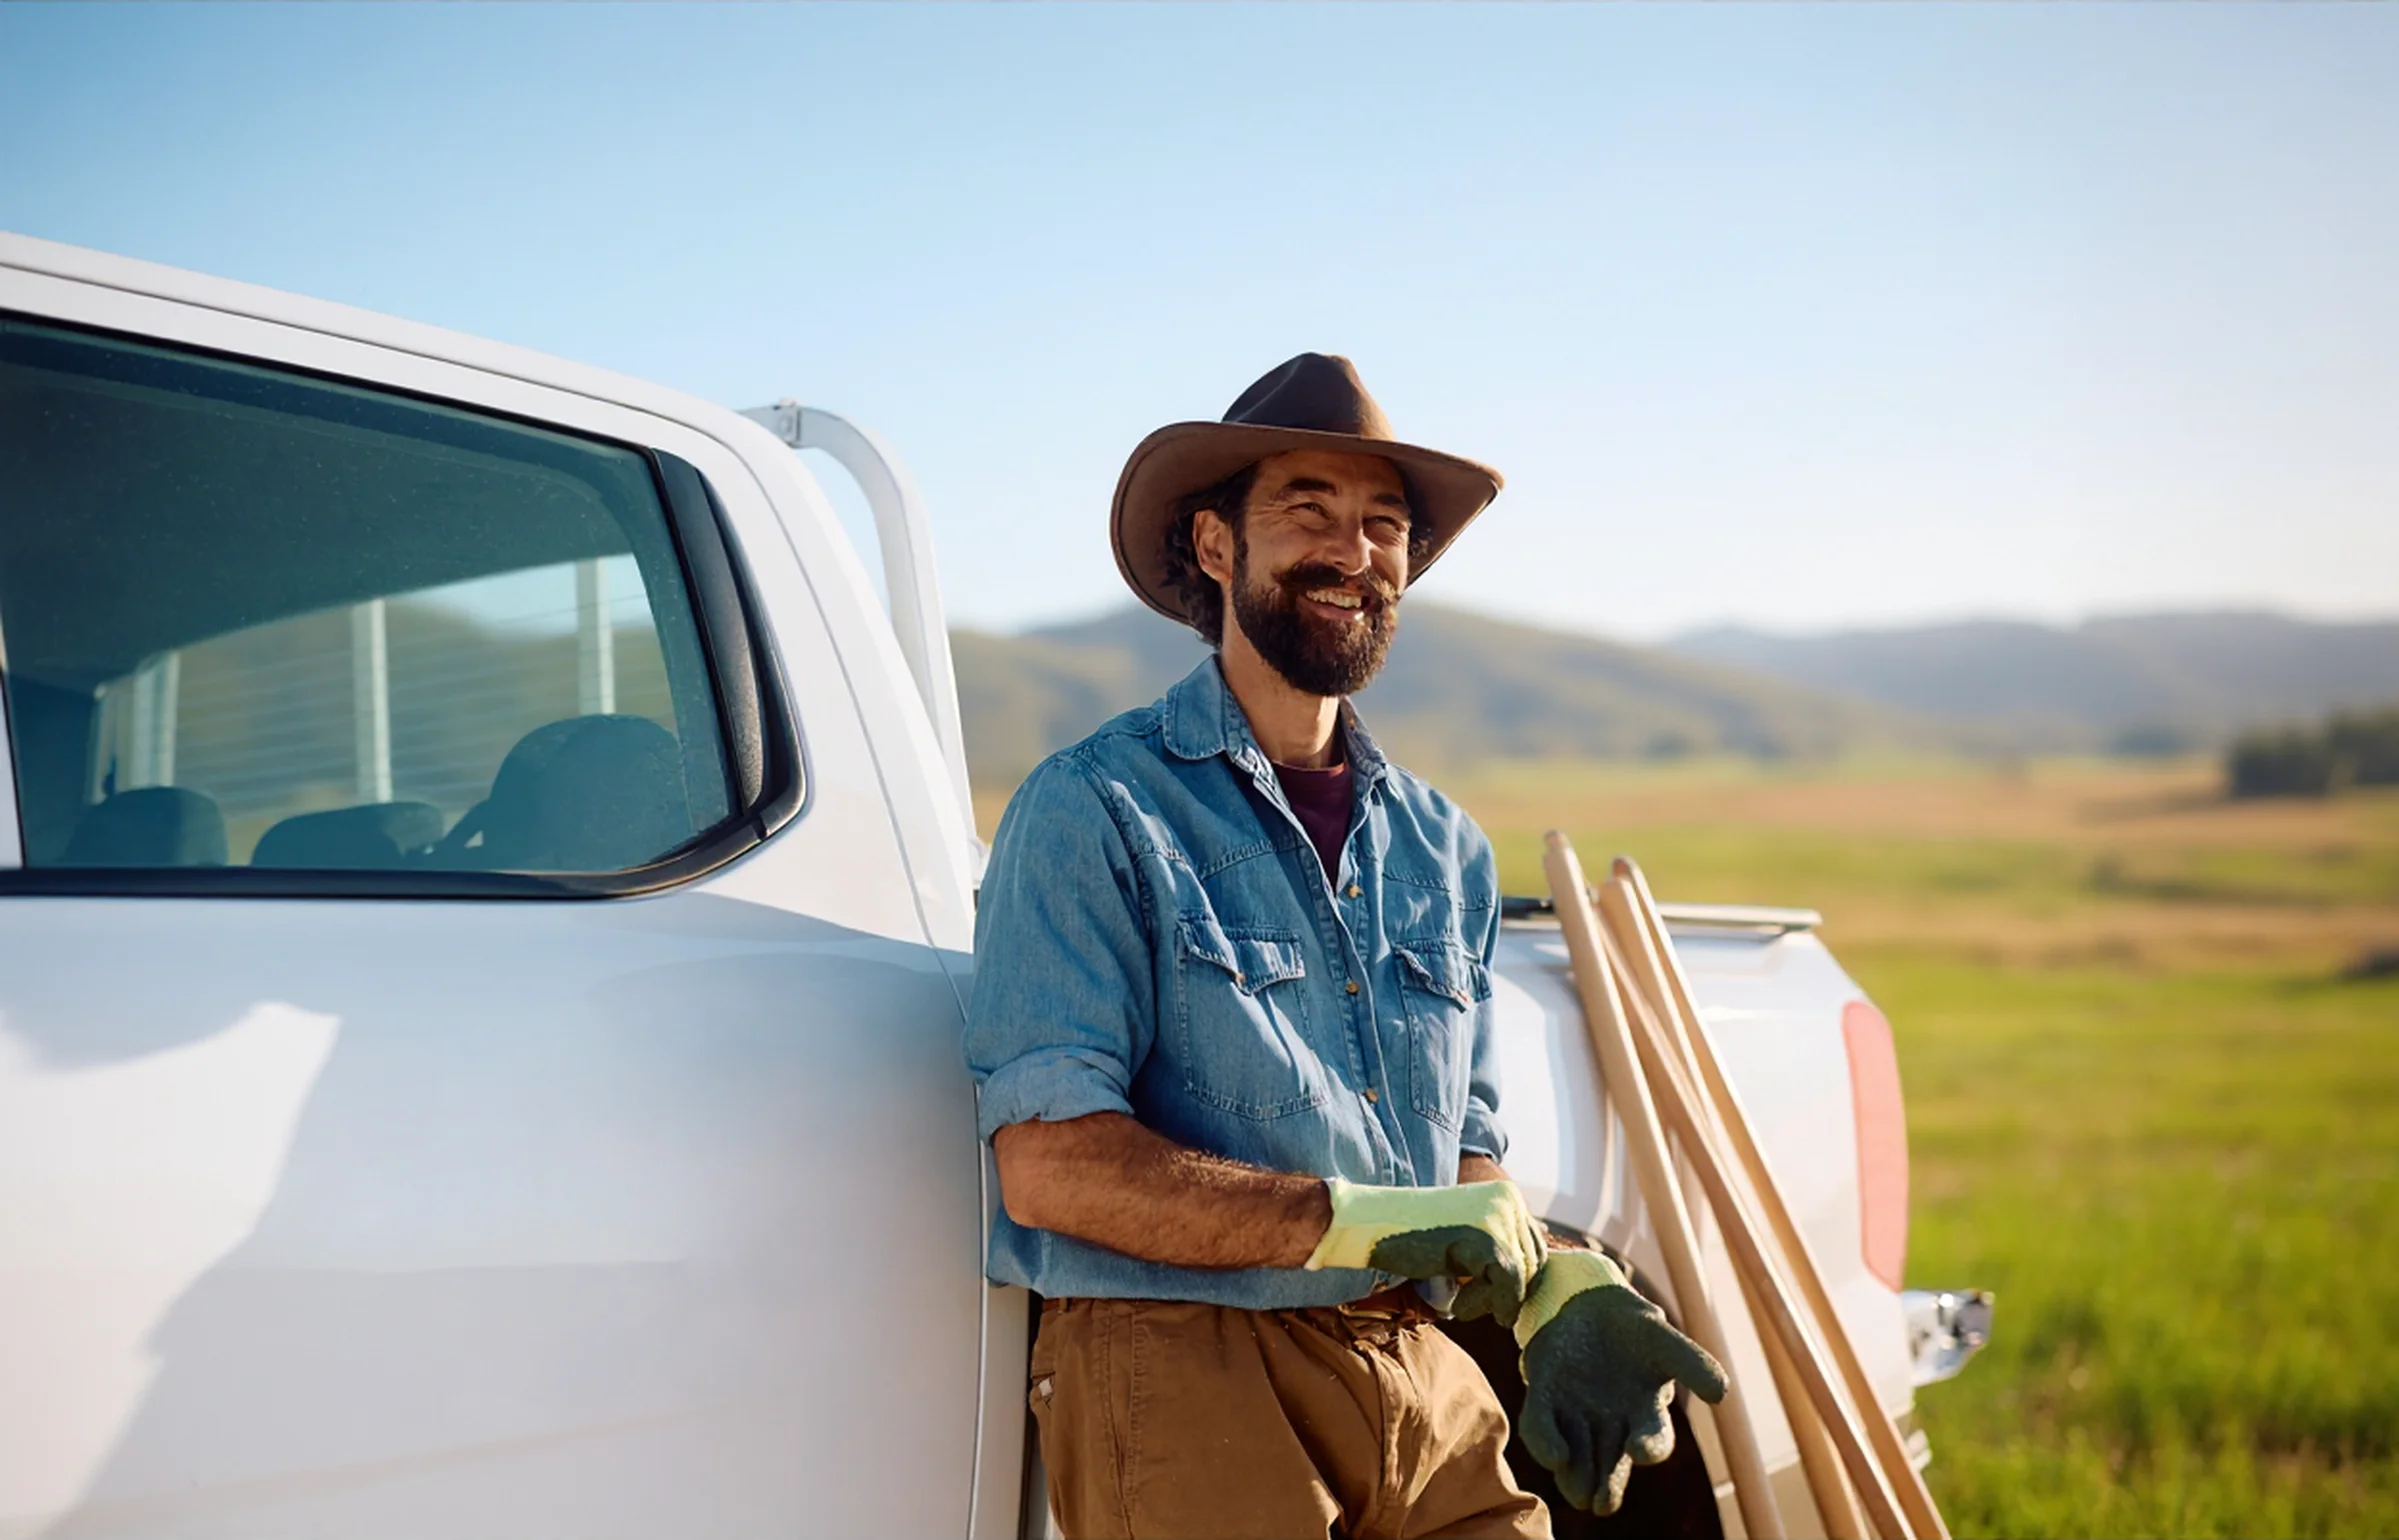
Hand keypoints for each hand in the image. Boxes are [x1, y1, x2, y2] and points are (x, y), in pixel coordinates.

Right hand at [1303, 1179, 1547, 1326]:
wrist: (1374, 1224)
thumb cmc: (1417, 1232)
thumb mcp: (1467, 1229)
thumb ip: (1503, 1237)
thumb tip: (1543, 1253)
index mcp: (1507, 1194)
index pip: (1536, 1247)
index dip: (1516, 1280)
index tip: (1486, 1294)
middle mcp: (1509, 1201)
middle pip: (1533, 1264)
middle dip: (1507, 1293)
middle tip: (1471, 1303)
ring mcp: (1499, 1219)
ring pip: (1521, 1278)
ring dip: (1494, 1301)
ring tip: (1463, 1305)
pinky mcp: (1486, 1242)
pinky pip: (1507, 1287)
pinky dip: (1484, 1304)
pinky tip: (1457, 1305)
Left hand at [1513, 1251, 1727, 1513]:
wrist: (1587, 1303)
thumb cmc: (1635, 1329)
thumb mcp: (1664, 1339)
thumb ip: (1691, 1363)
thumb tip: (1721, 1394)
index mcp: (1646, 1412)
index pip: (1654, 1439)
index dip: (1650, 1447)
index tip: (1642, 1451)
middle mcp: (1611, 1424)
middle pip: (1612, 1462)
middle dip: (1609, 1483)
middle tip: (1602, 1503)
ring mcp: (1576, 1415)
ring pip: (1577, 1456)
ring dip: (1576, 1476)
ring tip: (1578, 1494)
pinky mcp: (1544, 1398)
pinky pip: (1540, 1425)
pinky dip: (1544, 1442)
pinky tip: (1553, 1457)